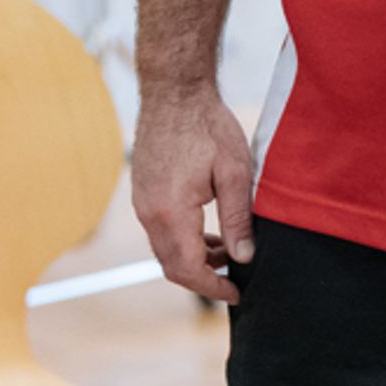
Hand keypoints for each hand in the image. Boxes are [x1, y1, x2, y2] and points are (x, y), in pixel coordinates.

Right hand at [131, 88, 254, 303]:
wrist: (174, 92)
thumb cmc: (208, 126)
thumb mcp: (233, 172)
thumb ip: (237, 219)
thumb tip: (244, 257)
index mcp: (172, 212)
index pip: (188, 270)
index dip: (213, 288)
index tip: (236, 293)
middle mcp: (149, 213)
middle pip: (172, 266)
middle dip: (203, 278)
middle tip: (234, 279)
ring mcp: (142, 203)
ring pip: (165, 249)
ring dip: (193, 259)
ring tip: (227, 252)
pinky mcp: (143, 193)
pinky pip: (160, 231)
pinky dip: (183, 241)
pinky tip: (207, 233)